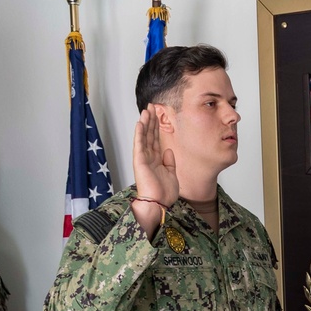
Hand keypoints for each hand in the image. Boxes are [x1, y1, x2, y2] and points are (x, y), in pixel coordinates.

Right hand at [131, 104, 177, 237]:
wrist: (158, 203)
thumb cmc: (164, 192)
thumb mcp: (171, 174)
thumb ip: (169, 162)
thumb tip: (168, 150)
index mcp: (156, 160)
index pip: (156, 139)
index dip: (156, 127)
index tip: (157, 115)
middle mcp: (149, 157)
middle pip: (149, 135)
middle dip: (151, 120)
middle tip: (151, 106)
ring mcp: (143, 158)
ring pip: (144, 136)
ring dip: (145, 123)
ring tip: (146, 110)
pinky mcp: (139, 161)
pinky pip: (139, 144)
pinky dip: (140, 133)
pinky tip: (140, 123)